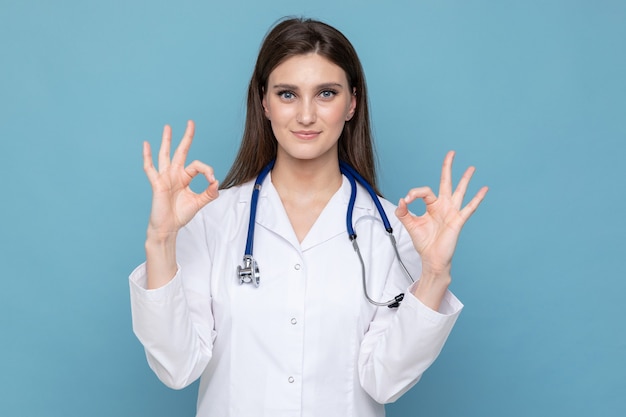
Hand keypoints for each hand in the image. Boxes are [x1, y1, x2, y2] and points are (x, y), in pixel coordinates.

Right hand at [143, 120, 218, 241]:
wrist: (168, 227)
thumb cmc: (180, 215)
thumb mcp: (198, 203)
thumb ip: (209, 193)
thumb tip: (217, 182)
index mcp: (185, 177)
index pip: (198, 166)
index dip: (207, 170)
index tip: (212, 181)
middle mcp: (174, 174)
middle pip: (181, 151)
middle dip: (186, 137)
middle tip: (191, 122)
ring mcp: (164, 177)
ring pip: (165, 155)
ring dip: (167, 141)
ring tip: (168, 127)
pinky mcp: (156, 184)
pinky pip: (150, 168)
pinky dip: (147, 156)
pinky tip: (146, 144)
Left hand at [395, 151, 487, 306]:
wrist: (432, 258)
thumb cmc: (424, 242)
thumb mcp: (410, 225)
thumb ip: (404, 212)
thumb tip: (401, 200)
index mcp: (432, 206)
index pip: (424, 191)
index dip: (414, 193)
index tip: (406, 201)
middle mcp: (443, 206)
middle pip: (446, 182)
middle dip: (448, 167)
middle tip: (451, 153)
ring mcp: (452, 212)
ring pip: (459, 191)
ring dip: (465, 179)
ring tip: (471, 168)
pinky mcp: (458, 220)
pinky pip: (469, 208)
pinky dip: (477, 198)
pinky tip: (484, 189)